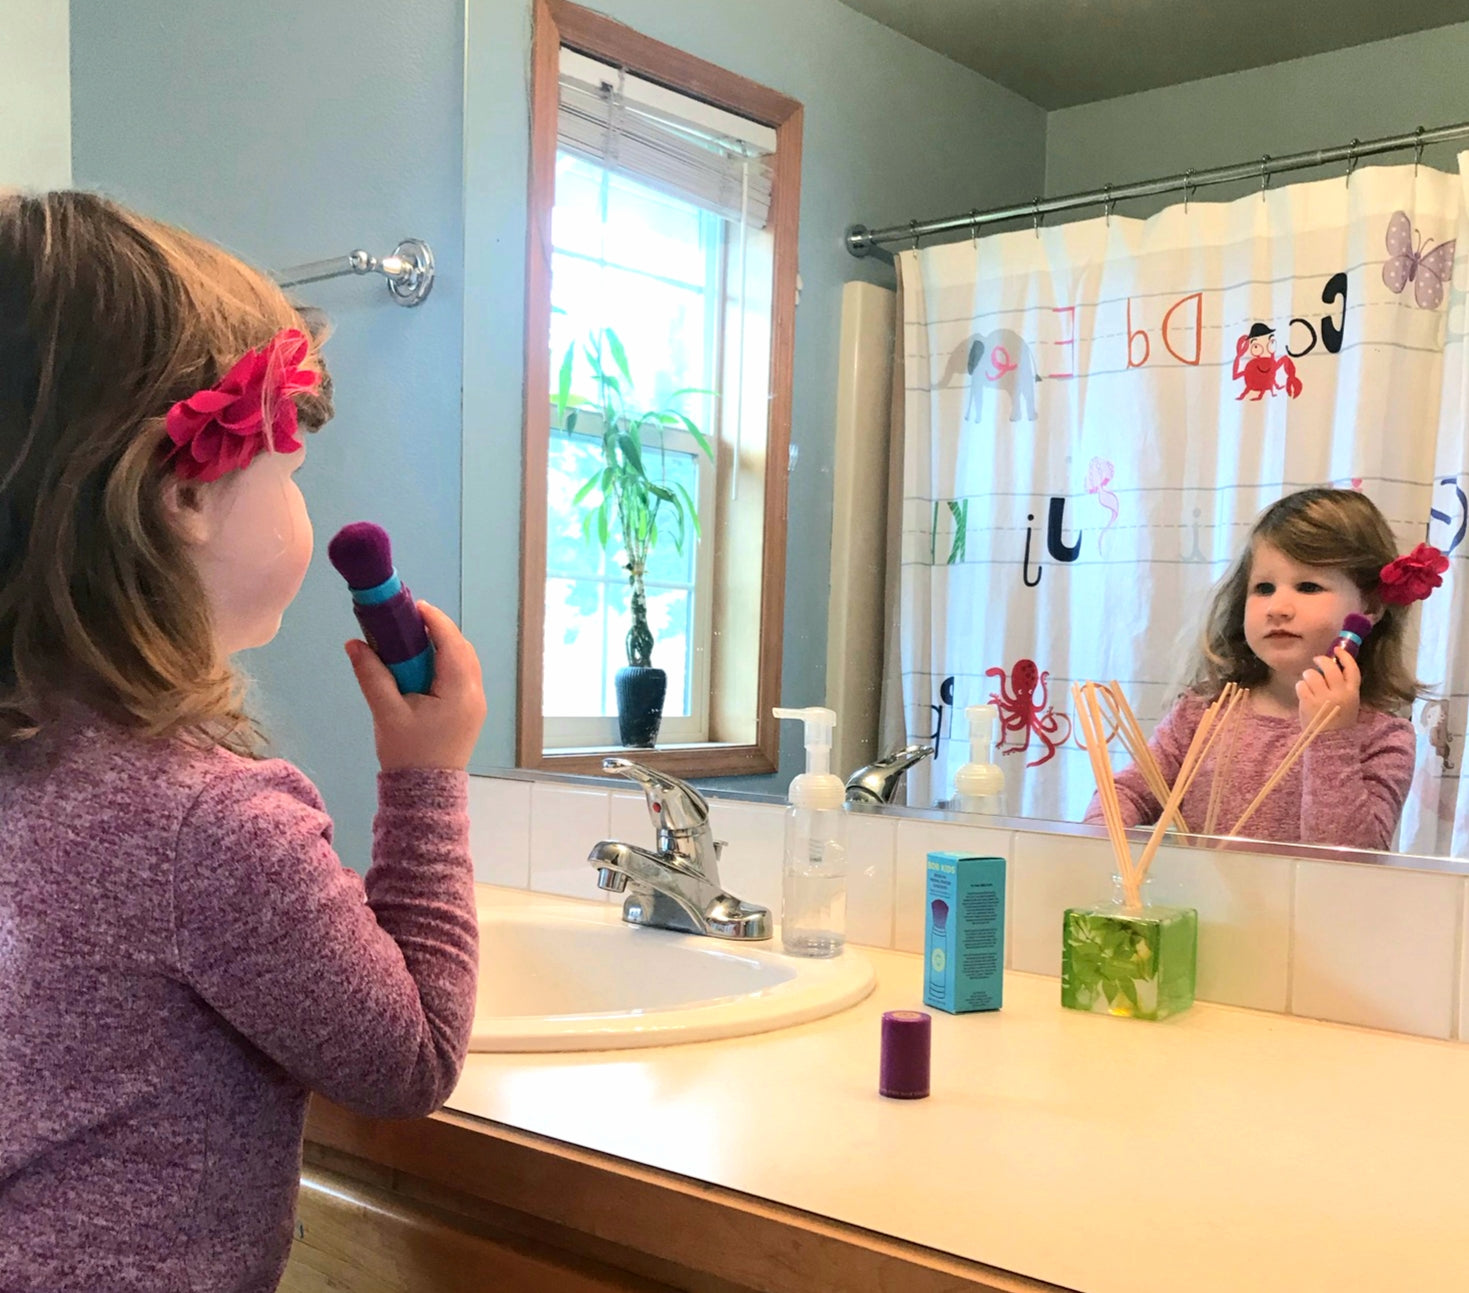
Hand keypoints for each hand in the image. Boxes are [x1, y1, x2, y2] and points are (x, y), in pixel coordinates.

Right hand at [345, 601, 486, 770]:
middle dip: (438, 630)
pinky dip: (445, 663)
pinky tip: (422, 664)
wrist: (425, 794)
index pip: (452, 643)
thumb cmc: (407, 754)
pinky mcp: (470, 711)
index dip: (434, 620)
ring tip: (412, 640)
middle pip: (462, 648)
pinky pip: (462, 676)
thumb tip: (354, 644)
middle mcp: (475, 693)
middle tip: (408, 622)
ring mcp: (476, 703)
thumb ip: (372, 675)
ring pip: (464, 662)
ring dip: (443, 646)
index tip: (413, 605)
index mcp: (460, 691)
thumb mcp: (386, 713)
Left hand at [1294, 646, 1359, 733]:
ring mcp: (1324, 698)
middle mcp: (1339, 693)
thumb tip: (1332, 667)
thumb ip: (1343, 687)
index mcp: (1353, 693)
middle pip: (1330, 668)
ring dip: (1308, 675)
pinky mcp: (1309, 702)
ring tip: (1308, 682)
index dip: (1345, 657)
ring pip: (1312, 675)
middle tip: (1316, 661)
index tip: (1337, 649)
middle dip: (1321, 660)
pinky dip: (1300, 687)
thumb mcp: (1349, 703)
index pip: (1352, 669)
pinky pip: (1301, 685)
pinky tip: (1303, 693)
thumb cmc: (1338, 721)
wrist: (1330, 741)